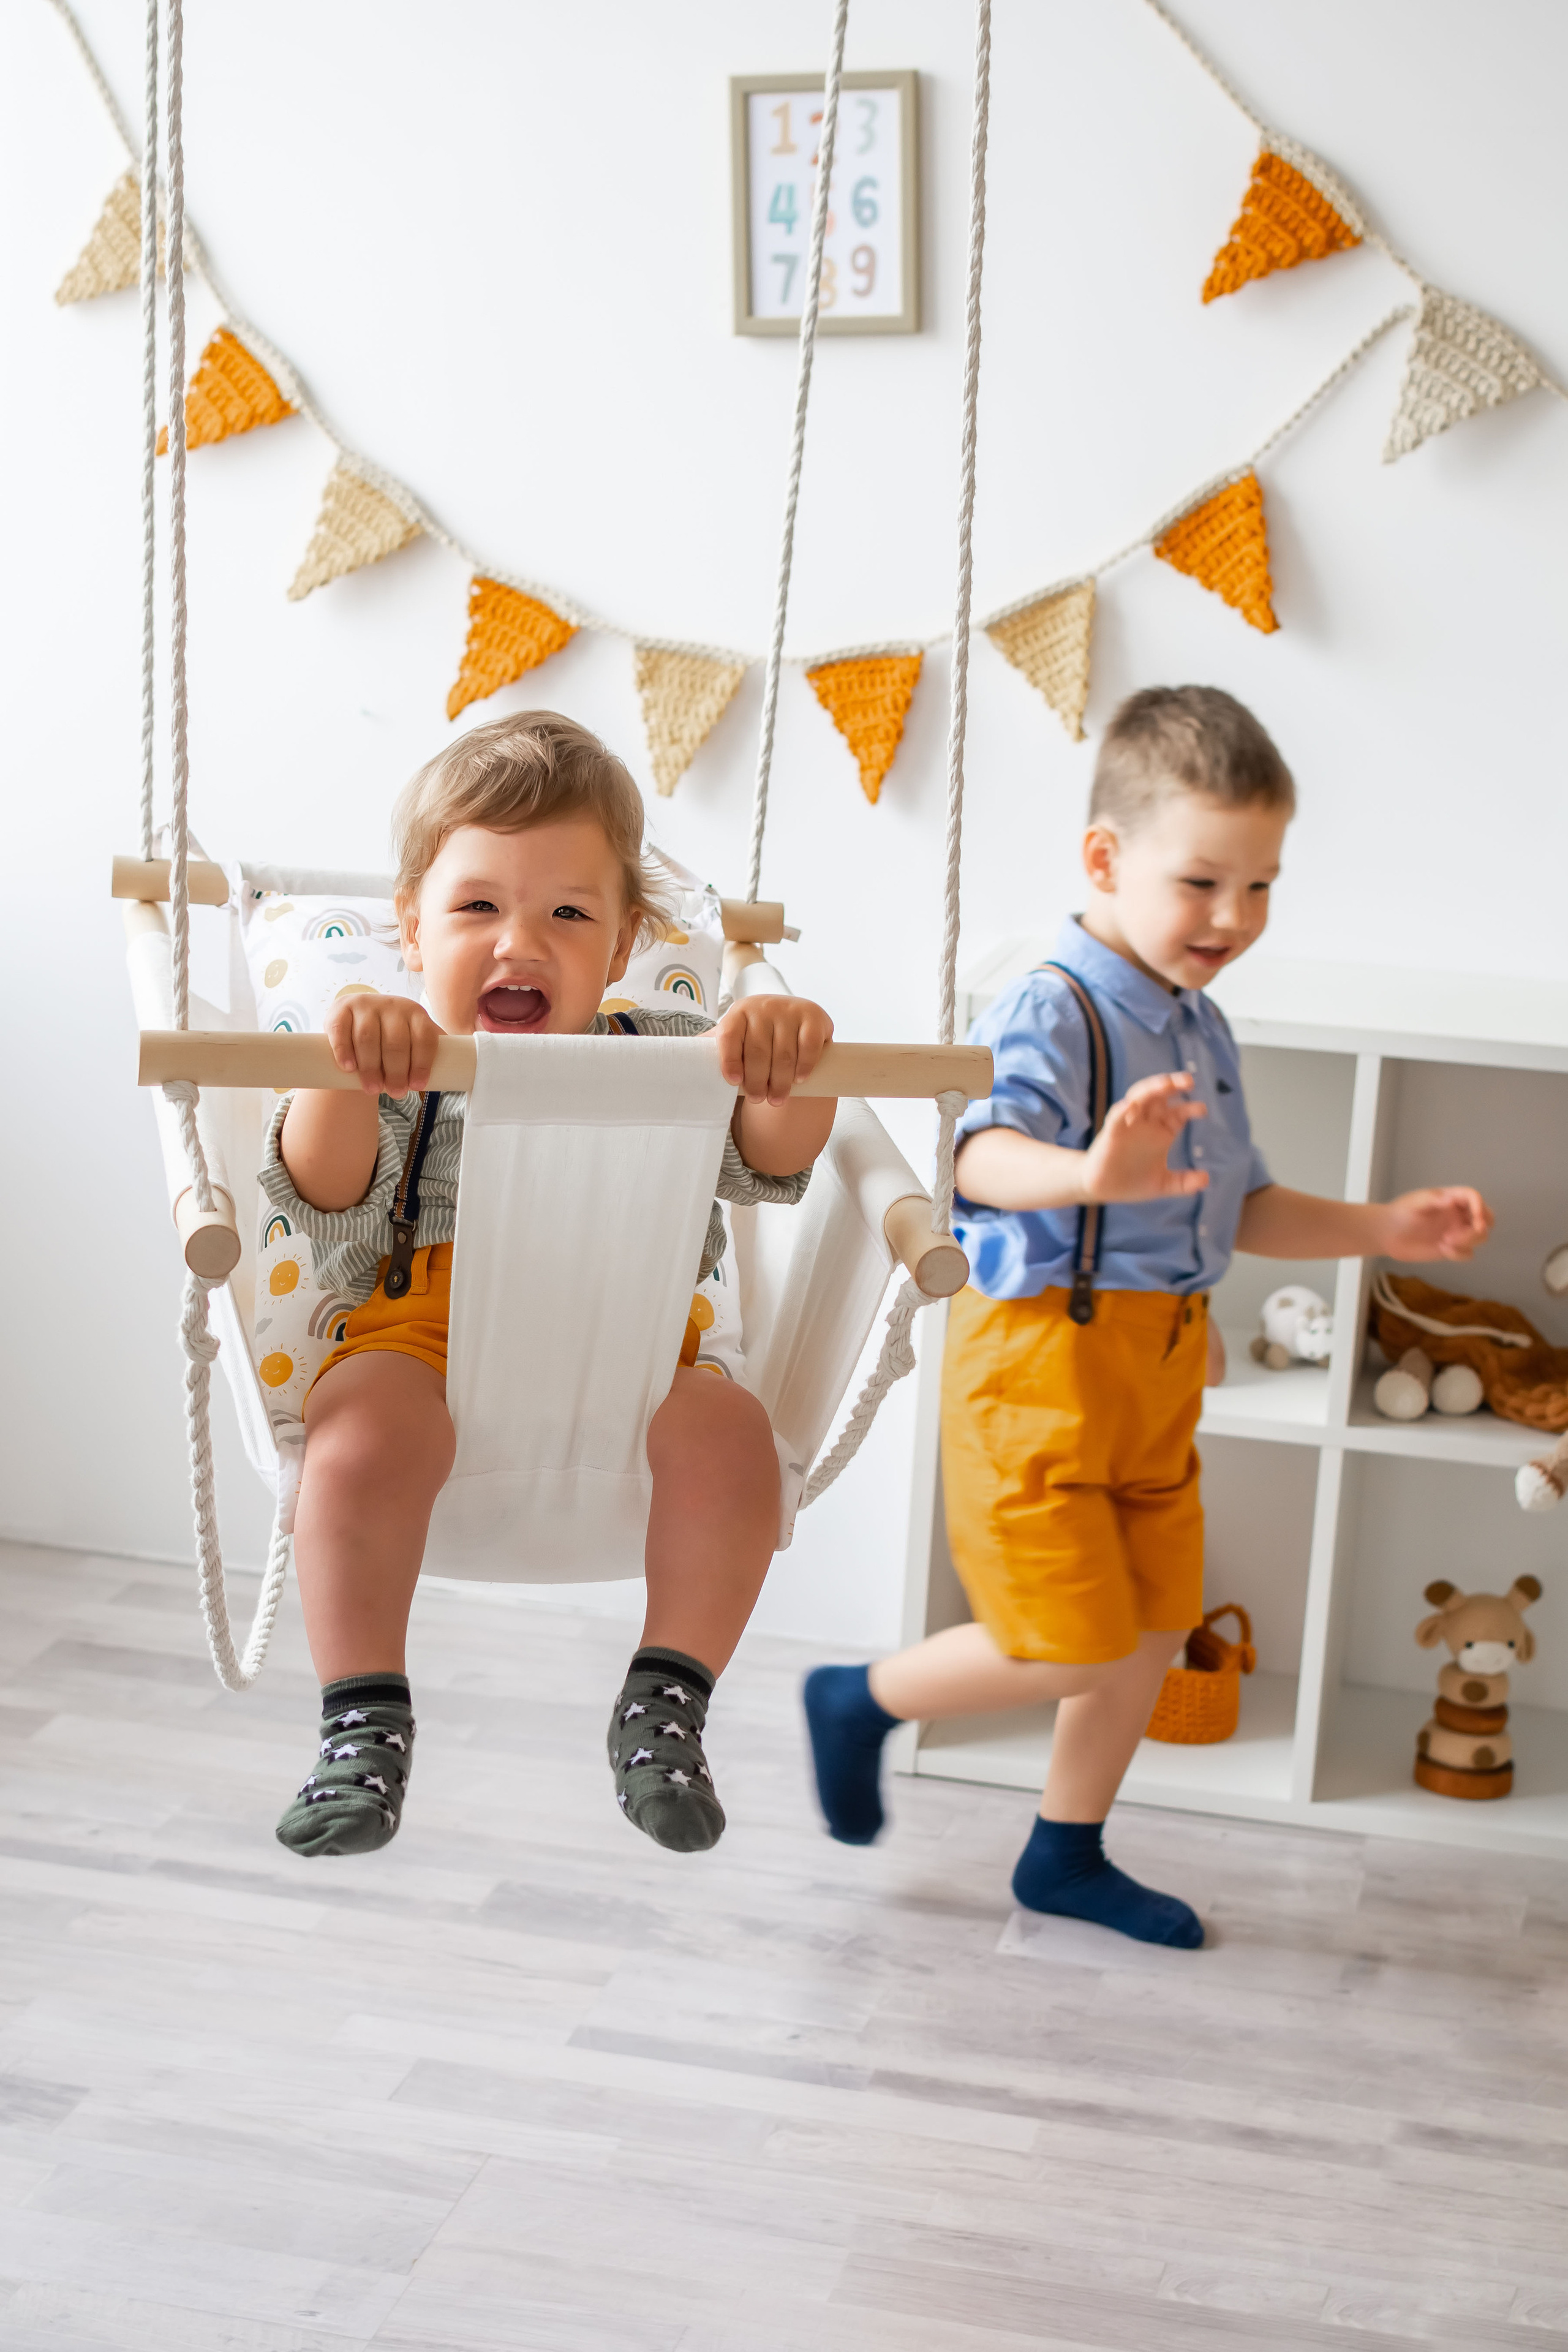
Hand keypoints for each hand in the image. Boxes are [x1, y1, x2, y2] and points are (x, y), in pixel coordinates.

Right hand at [323, 991, 442, 1097]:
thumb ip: (430, 1049)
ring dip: (371, 1067)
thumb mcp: (412, 1037)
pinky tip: (349, 1067)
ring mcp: (365, 1004)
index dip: (422, 1063)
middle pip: (396, 1041)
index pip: (424, 1037)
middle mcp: (392, 1004)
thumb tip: (460, 1067)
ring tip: (373, 1088)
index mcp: (415, 1013)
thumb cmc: (391, 1037)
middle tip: (395, 1093)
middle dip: (396, 1071)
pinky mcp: (340, 1008)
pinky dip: (344, 1050)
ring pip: (368, 1037)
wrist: (356, 1022)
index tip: (417, 1086)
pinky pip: (341, 1029)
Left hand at [715, 994, 832, 1105]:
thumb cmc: (754, 1033)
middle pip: (759, 1051)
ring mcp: (789, 1010)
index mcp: (738, 1013)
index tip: (733, 1083)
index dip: (729, 1060)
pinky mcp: (813, 1016)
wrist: (788, 1014)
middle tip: (758, 1099)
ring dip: (781, 1081)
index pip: (729, 1036)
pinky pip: (809, 1045)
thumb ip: (710, 1047)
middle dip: (757, 1081)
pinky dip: (805, 1065)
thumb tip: (674, 1062)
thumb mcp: (733, 1036)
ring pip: (784, 1053)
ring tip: (776, 1099)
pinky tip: (799, 1079)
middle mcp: (762, 1007)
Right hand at [1081, 1072, 1208, 1204]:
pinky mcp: (1111, 1134)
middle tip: (1189, 1081)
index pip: (1178, 1113)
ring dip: (1151, 1088)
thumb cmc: (1133, 1182)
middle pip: (1160, 1096)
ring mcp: (1127, 1126)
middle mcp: (1145, 1123)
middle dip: (1173, 1086)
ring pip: (1138, 1098)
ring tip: (1166, 1083)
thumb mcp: (1163, 1184)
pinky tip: (1130, 1105)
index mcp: (1161, 1132)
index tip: (1202, 1110)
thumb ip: (1183, 1182)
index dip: (1190, 1108)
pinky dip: (1122, 1110)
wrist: (1103, 1190)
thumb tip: (1206, 1180)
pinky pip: (1115, 1118)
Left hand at [1379, 1186, 1492, 1262]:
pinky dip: (1459, 1253)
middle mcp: (1457, 1215)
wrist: (1387, 1234)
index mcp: (1450, 1198)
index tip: (1477, 1217)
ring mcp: (1456, 1232)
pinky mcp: (1451, 1249)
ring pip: (1479, 1237)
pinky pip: (1467, 1254)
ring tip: (1445, 1241)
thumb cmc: (1400, 1213)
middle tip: (1475, 1229)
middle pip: (1485, 1217)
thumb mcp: (1415, 1203)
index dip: (1480, 1205)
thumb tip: (1451, 1200)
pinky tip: (1441, 1249)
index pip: (1473, 1197)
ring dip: (1468, 1240)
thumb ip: (1433, 1200)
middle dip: (1483, 1224)